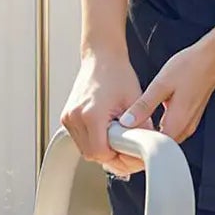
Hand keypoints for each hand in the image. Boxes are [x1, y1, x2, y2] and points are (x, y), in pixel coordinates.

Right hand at [61, 48, 144, 178]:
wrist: (101, 57)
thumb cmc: (117, 74)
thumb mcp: (134, 101)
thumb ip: (142, 127)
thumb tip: (148, 147)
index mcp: (91, 114)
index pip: (102, 153)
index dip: (119, 158)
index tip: (131, 155)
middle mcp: (75, 117)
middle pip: (92, 155)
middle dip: (112, 156)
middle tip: (128, 149)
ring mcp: (68, 118)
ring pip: (85, 150)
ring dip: (102, 150)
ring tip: (118, 137)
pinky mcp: (67, 117)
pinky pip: (80, 140)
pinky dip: (94, 141)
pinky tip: (107, 132)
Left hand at [119, 35, 214, 147]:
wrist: (212, 58)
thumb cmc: (190, 68)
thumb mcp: (160, 85)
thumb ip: (144, 106)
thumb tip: (128, 121)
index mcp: (177, 123)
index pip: (154, 147)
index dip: (138, 145)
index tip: (126, 137)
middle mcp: (185, 127)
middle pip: (161, 144)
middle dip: (144, 139)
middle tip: (128, 129)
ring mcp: (190, 122)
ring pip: (167, 137)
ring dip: (153, 132)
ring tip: (137, 122)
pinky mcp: (191, 116)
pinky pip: (173, 128)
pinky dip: (161, 125)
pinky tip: (153, 114)